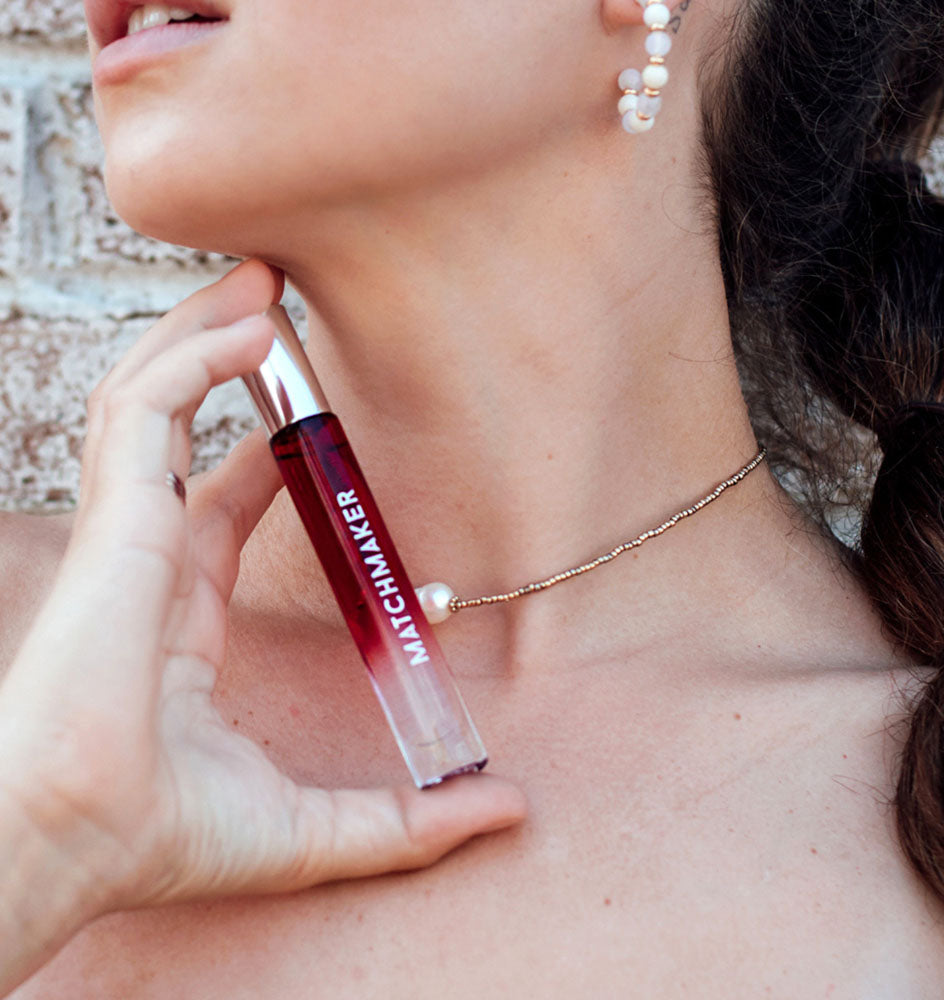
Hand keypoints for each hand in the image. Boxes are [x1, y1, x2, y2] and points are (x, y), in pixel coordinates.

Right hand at [0, 260, 525, 990]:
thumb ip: (412, 823)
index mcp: (178, 612)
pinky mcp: (115, 518)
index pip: (217, 501)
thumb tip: (509, 808)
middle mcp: (148, 559)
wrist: (82, 842)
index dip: (262, 454)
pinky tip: (252, 327)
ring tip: (265, 283)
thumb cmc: (169, 836)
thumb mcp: (317, 828)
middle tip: (280, 308)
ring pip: (150, 400)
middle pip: (178, 429)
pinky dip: (190, 359)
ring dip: (204, 334)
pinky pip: (142, 411)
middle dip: (220, 359)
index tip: (309, 423)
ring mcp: (126, 531)